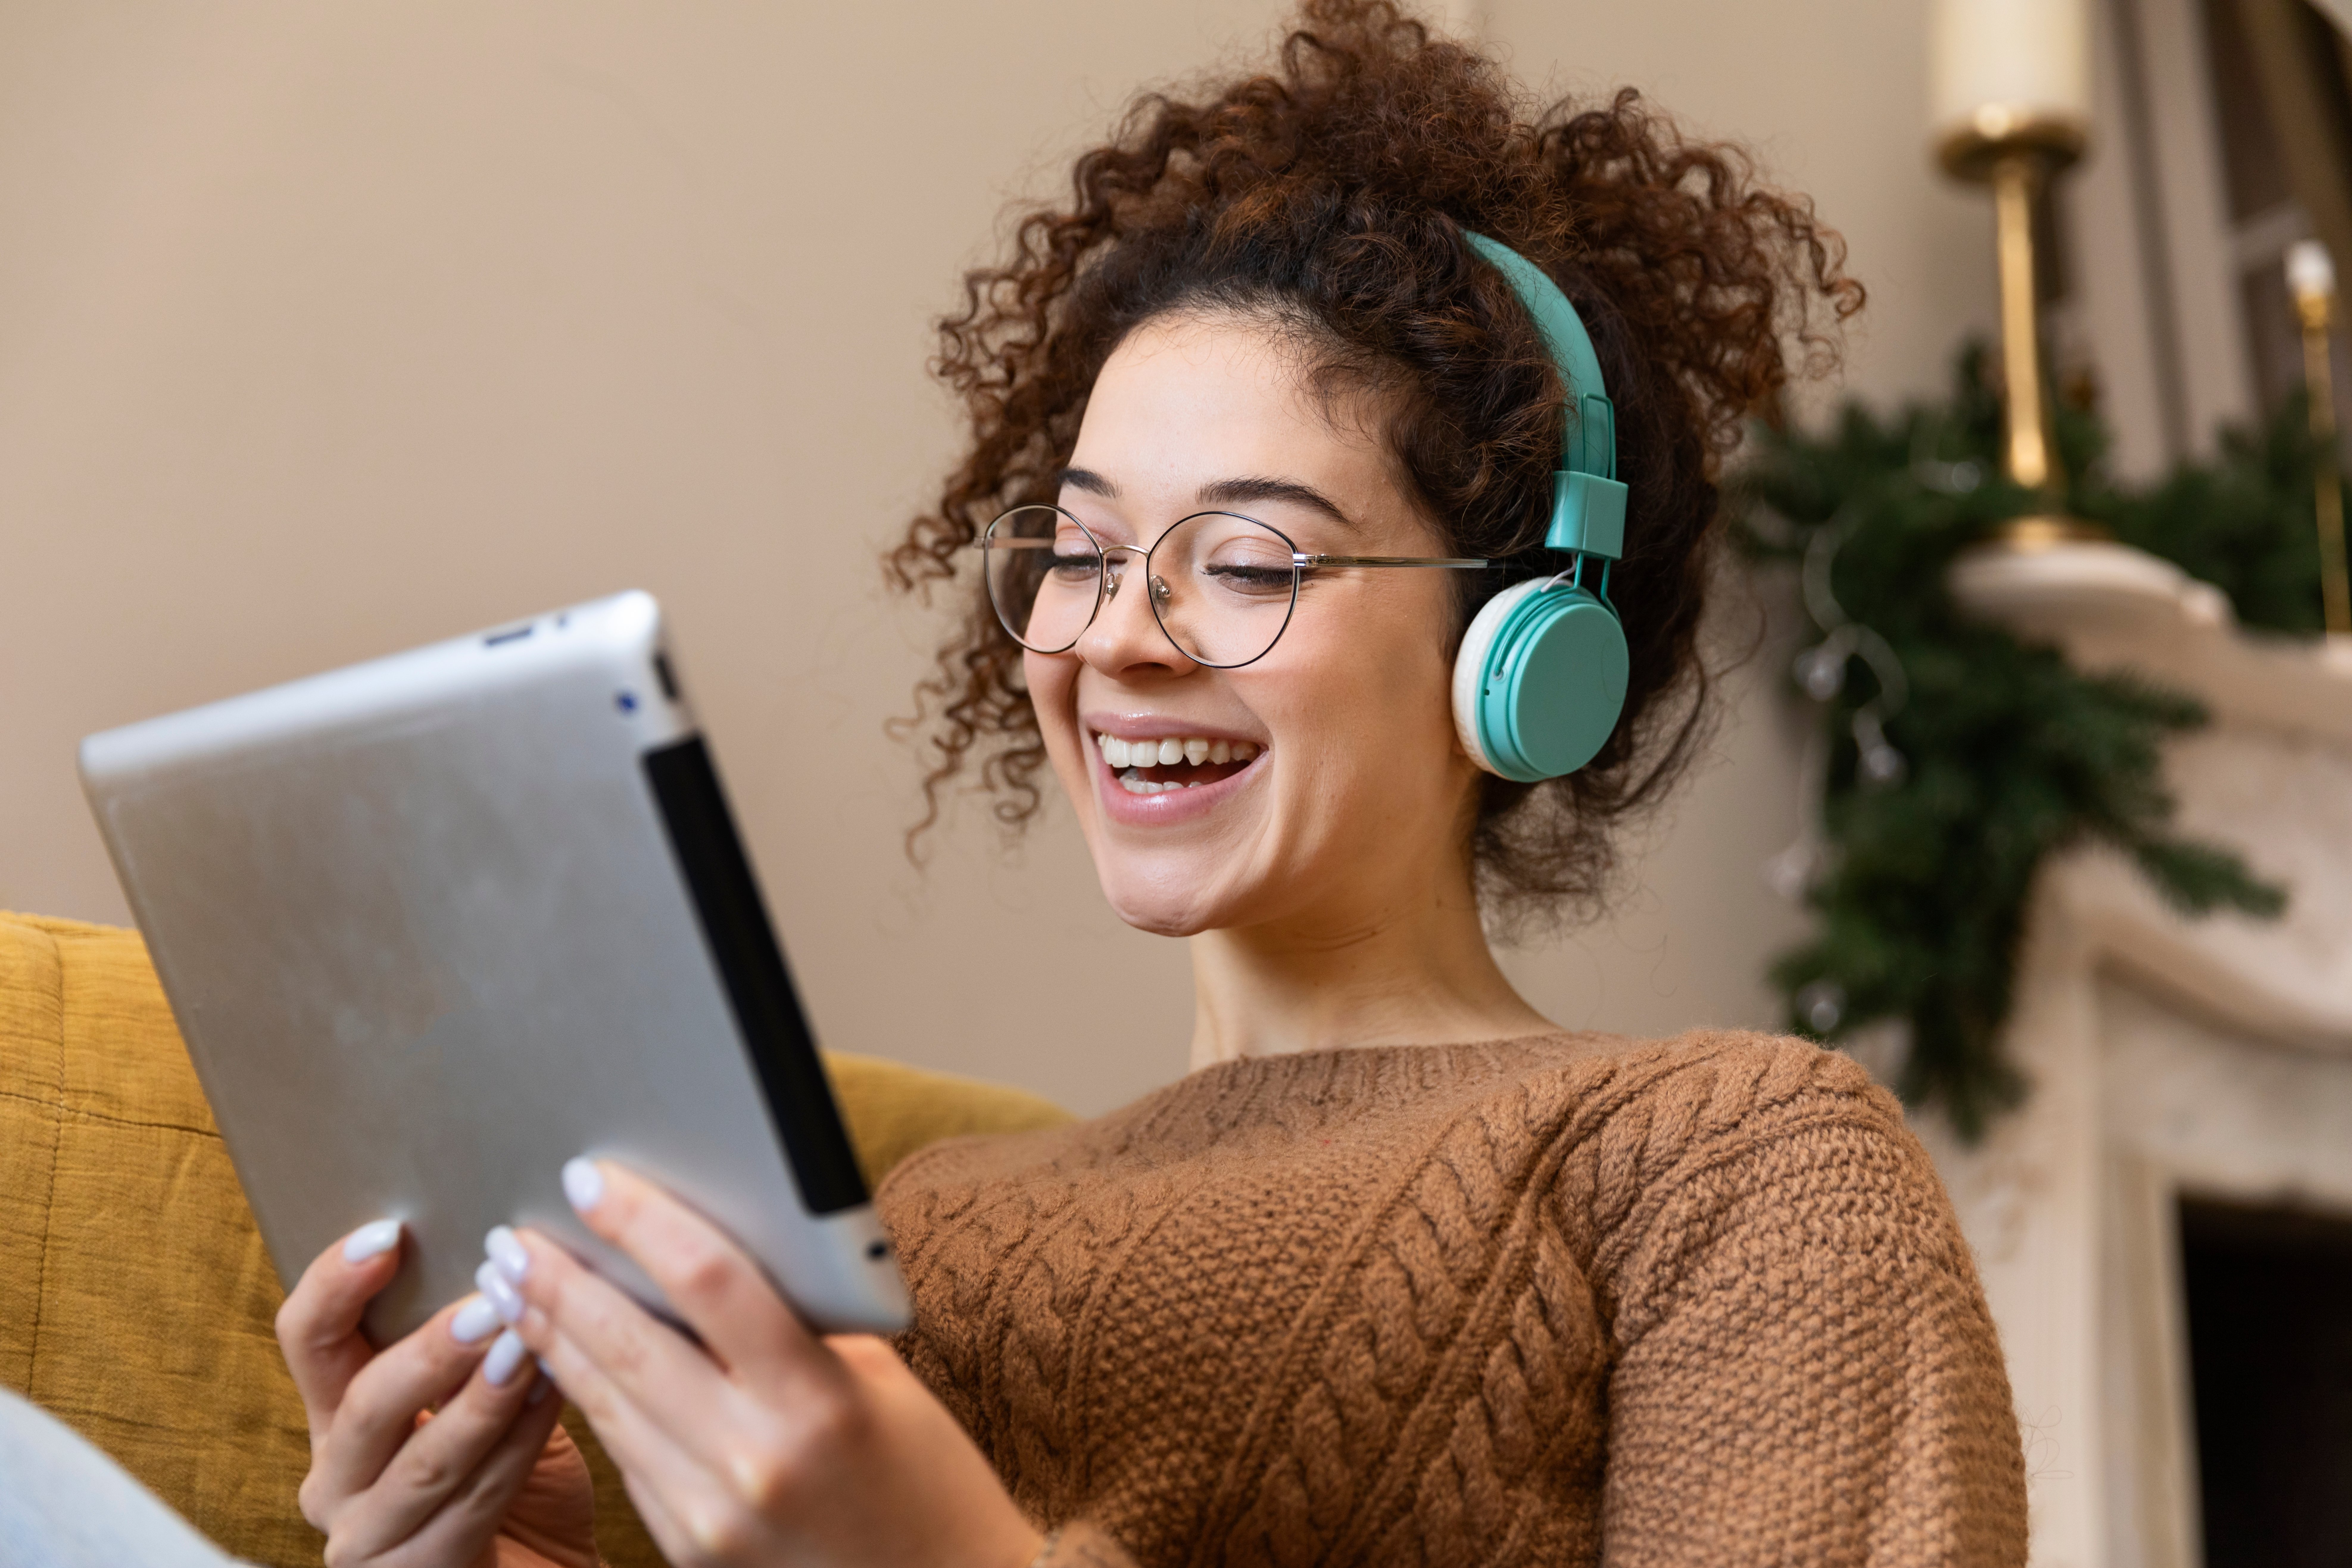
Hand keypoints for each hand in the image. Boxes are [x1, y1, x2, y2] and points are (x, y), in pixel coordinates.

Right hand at [275, 1221, 597, 1567]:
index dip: (335, 1284)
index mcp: (339, 1414)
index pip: (309, 1338)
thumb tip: (519, 1245)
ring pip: (422, 1462)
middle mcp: (336, 1477)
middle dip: (429, 1351)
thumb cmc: (515, 1470)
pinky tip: (555, 1402)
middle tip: (489, 1303)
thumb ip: (482, 1334)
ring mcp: (365, 1538)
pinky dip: (518, 1450)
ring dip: (481, 1402)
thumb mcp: (490, 1390)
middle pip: (363, 1404)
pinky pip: (469, 1507)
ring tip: (529, 1349)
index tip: (388, 1234)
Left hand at [490, 1159, 1041, 1567]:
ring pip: (608, 1402)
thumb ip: (798, 1317)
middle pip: (630, 1343)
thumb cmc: (924, 1471)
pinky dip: (589, 1398)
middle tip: (515, 1235)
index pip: (709, 1282)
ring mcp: (710, 1514)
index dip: (641, 1222)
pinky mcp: (688, 1548)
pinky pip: (626, 1455)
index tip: (590, 1179)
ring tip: (515, 1287)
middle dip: (561, 1282)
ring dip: (553, 1337)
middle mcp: (753, 1459)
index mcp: (816, 1400)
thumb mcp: (878, 1376)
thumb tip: (706, 1247)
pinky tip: (561, 1357)